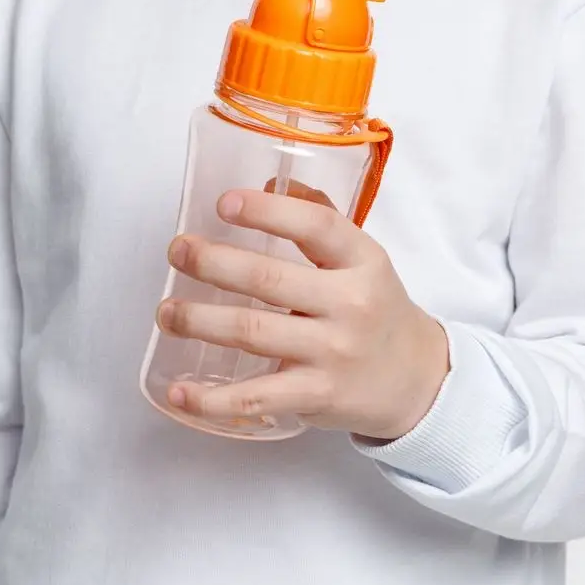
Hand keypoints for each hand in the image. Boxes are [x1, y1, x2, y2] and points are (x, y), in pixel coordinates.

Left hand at [156, 184, 449, 440]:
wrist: (417, 381)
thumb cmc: (376, 309)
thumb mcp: (363, 258)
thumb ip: (319, 218)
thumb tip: (265, 186)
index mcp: (363, 261)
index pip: (316, 226)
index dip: (267, 212)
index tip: (223, 204)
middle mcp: (350, 305)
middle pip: (269, 280)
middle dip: (212, 263)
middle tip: (177, 251)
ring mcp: (332, 354)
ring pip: (252, 333)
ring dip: (198, 321)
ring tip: (166, 312)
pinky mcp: (316, 396)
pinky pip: (255, 398)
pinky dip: (212, 399)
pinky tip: (179, 390)